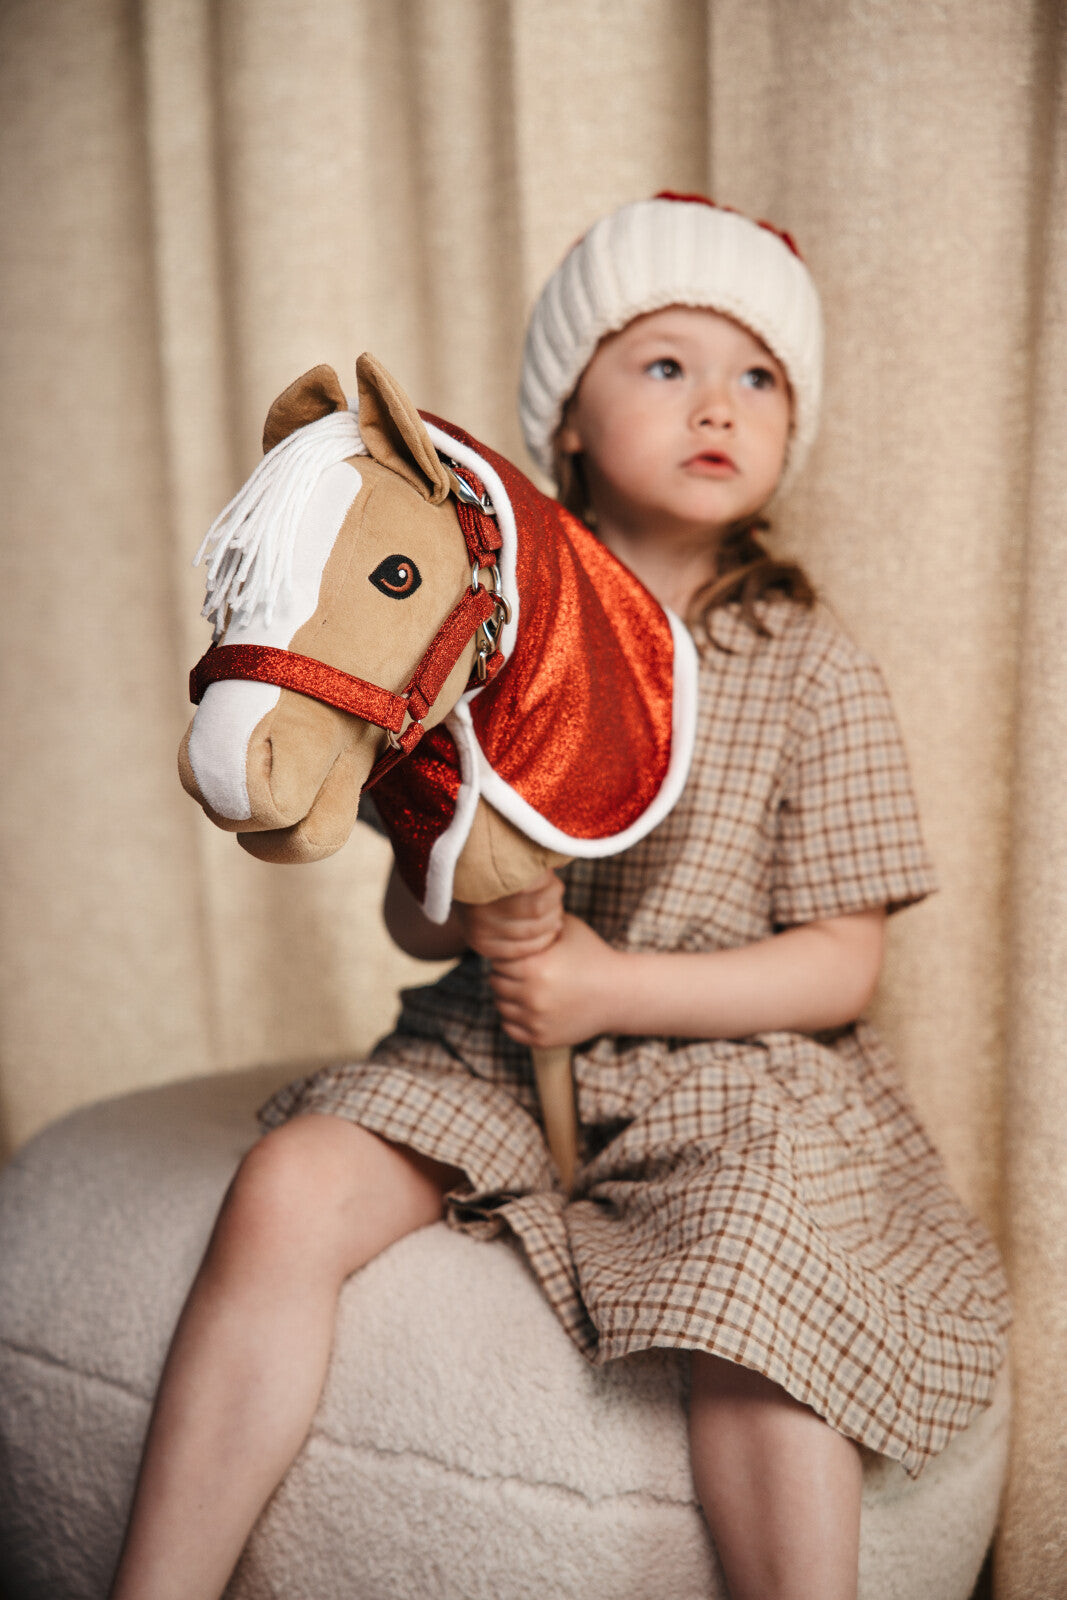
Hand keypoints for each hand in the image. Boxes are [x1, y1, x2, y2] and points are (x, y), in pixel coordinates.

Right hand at [456, 871, 564, 961]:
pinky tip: (549, 930)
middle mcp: (478, 905)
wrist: (460, 894)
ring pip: (533, 930)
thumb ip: (530, 863)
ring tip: (556, 912)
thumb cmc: (493, 872)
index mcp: (486, 878)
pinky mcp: (483, 947)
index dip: (550, 885)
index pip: (533, 884)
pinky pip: (523, 949)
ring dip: (552, 921)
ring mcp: (479, 929)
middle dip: (554, 903)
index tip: (553, 881)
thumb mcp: (507, 861)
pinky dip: (543, 940)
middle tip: (557, 897)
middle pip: (537, 908)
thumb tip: (558, 862)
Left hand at [488, 913, 620, 1049]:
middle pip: (496, 982)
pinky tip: (531, 1005)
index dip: (508, 953)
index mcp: (535, 967)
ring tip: (529, 986)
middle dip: (508, 974)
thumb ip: (538, 920)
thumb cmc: (592, 955)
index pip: (498, 959)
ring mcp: (536, 1020)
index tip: (522, 953)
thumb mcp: (568, 928)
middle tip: (526, 969)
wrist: (619, 993)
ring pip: (500, 1005)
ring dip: (509, 995)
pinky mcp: (541, 1039)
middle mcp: (532, 996)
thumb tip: (511, 907)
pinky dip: (515, 1017)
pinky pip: (509, 1027)